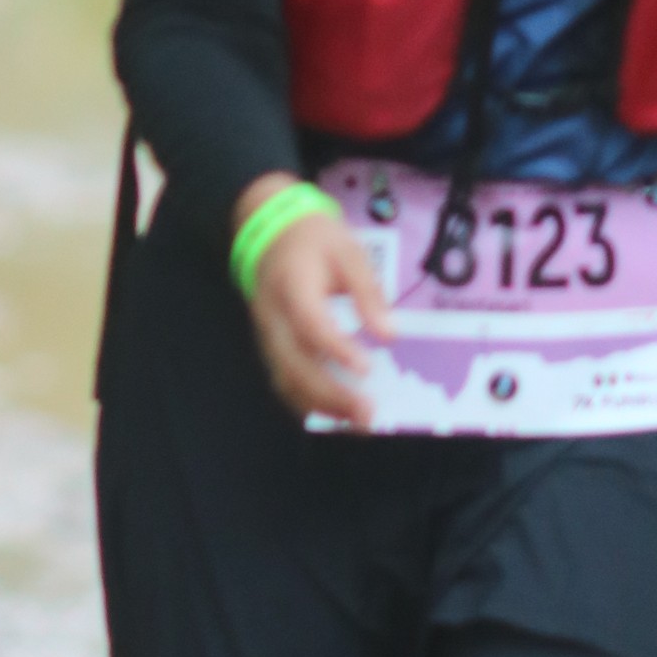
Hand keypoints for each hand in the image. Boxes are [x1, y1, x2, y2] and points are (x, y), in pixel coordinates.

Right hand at [236, 177, 391, 428]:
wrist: (272, 233)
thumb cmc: (316, 241)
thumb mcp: (349, 252)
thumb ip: (368, 292)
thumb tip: (389, 335)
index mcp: (292, 286)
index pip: (310, 323)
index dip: (336, 349)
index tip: (366, 369)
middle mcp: (273, 317)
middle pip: (294, 364)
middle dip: (330, 394)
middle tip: (368, 414)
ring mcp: (267, 336)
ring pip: (285, 379)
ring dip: (320, 406)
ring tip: (356, 423)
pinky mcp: (271, 347)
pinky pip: (284, 381)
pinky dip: (308, 403)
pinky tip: (336, 415)